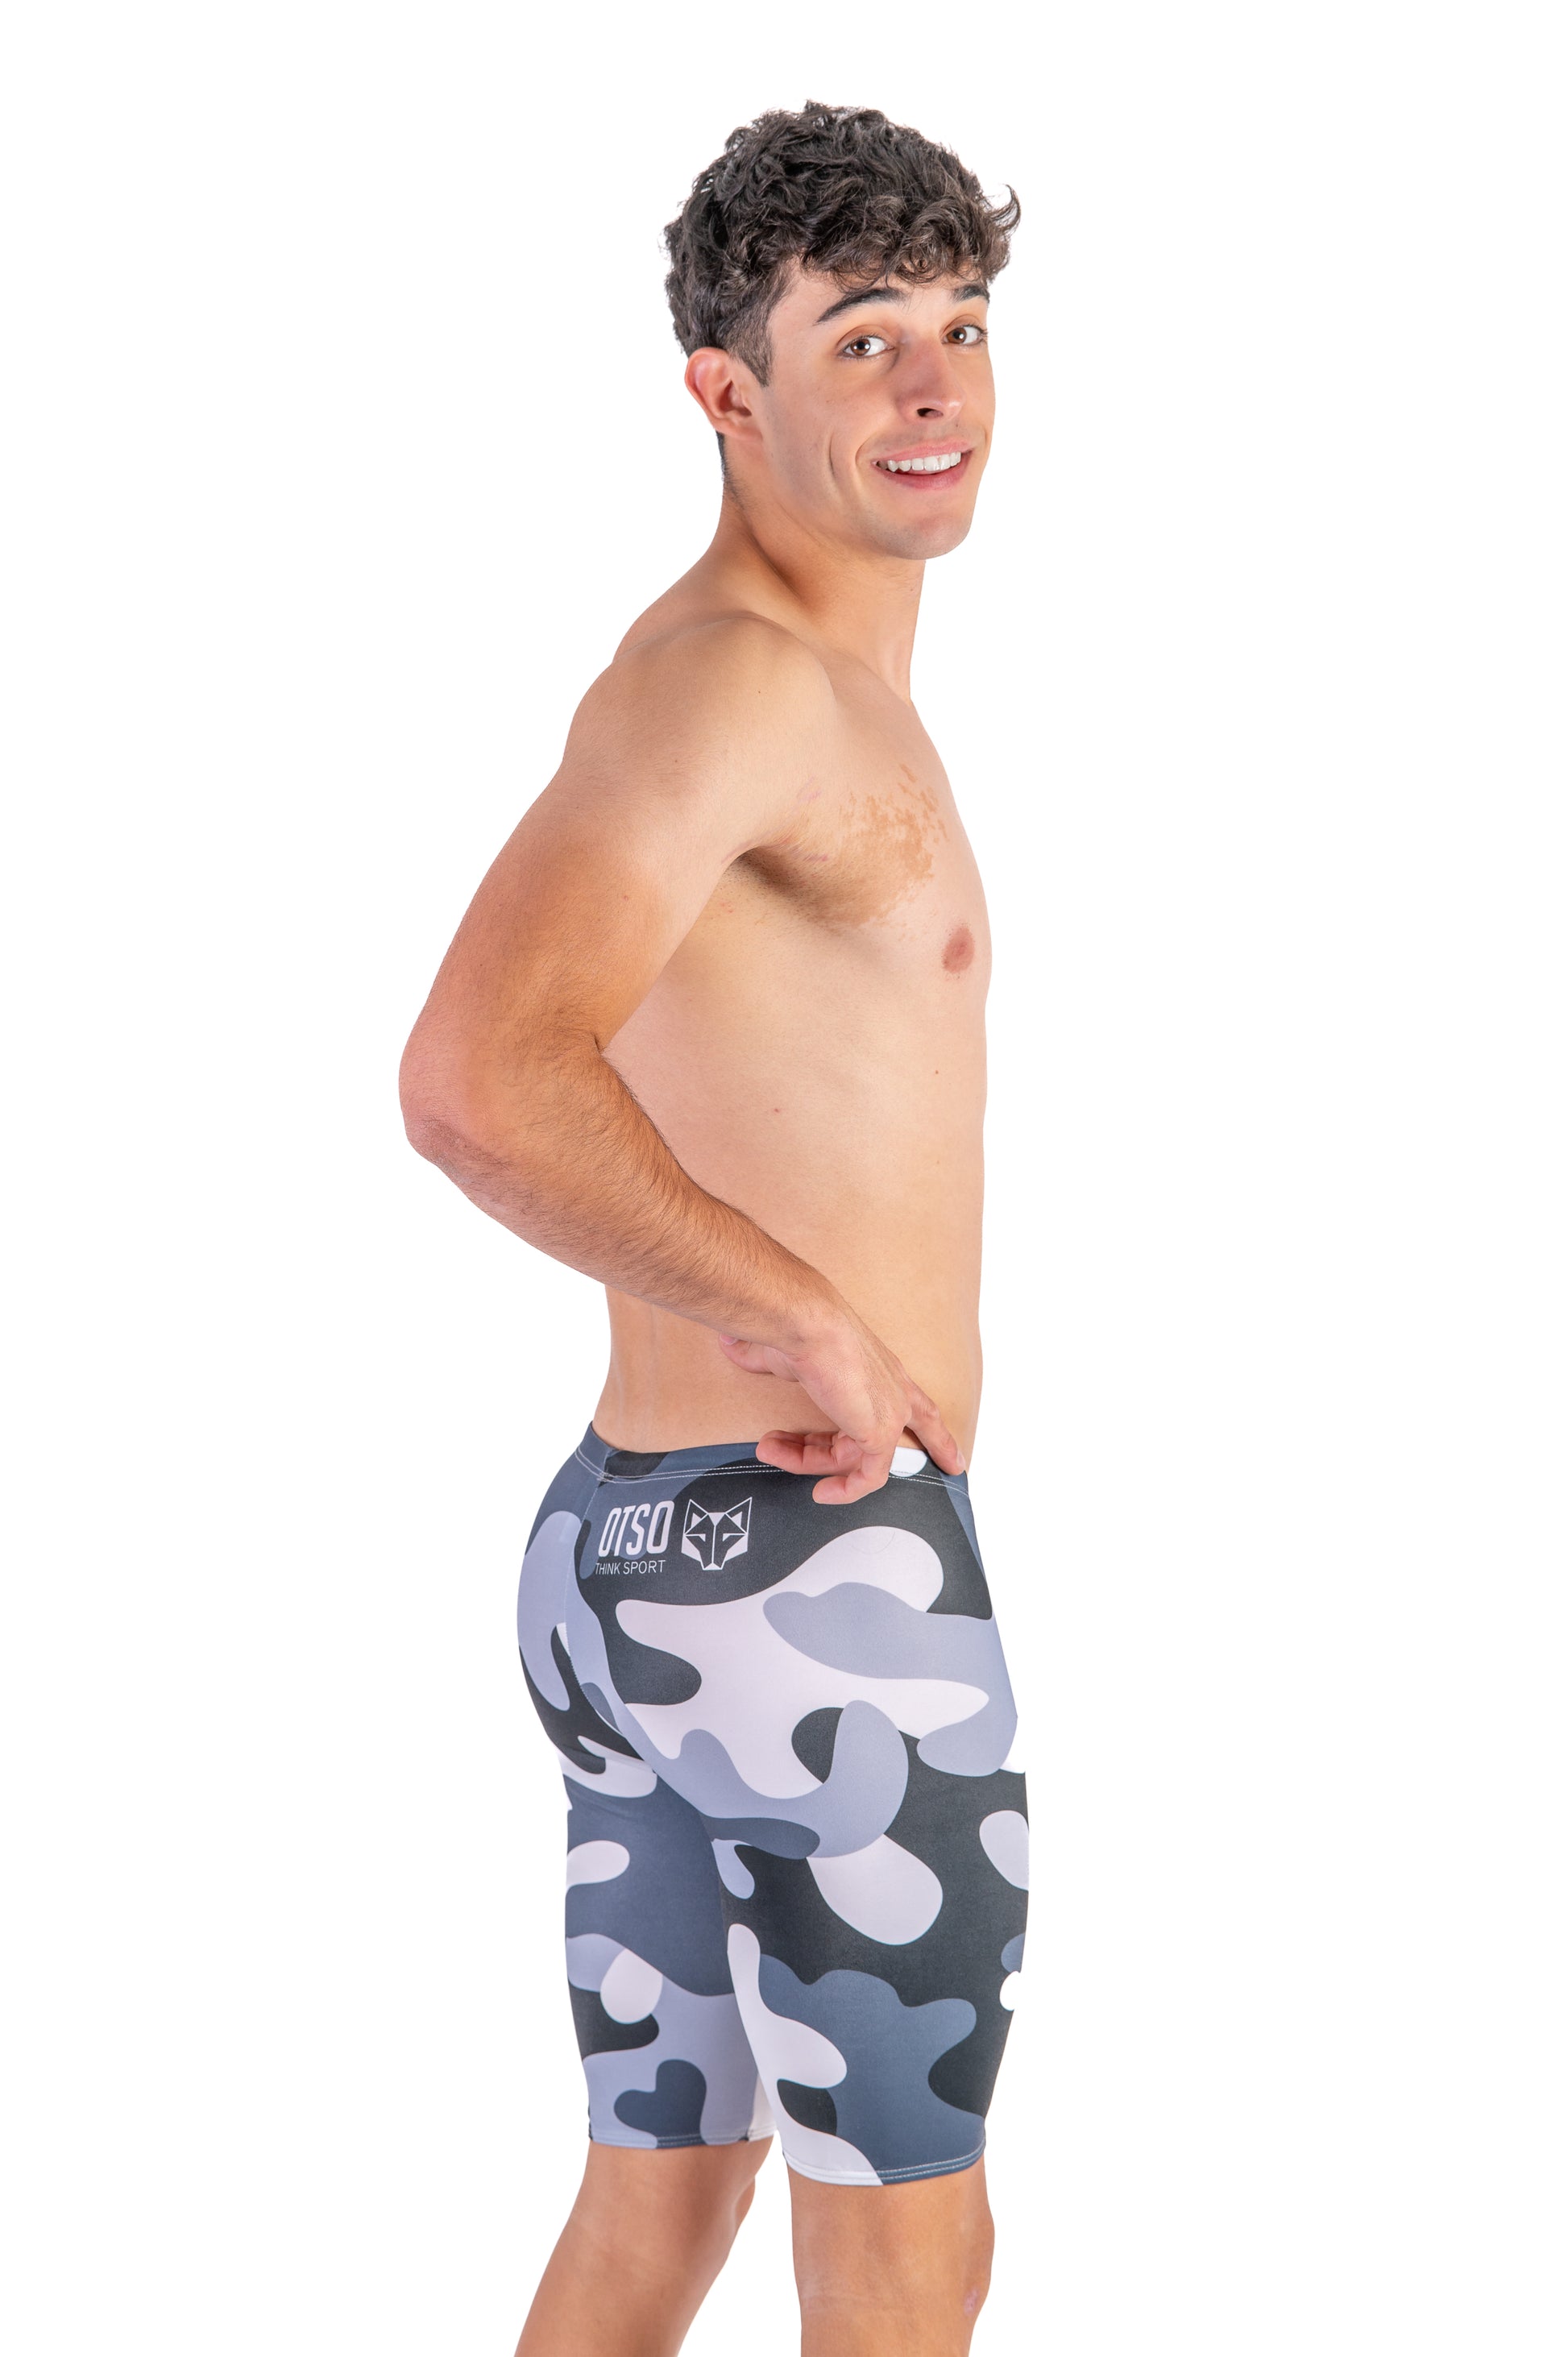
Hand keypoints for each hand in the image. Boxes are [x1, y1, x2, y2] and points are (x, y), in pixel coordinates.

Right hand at [716, 1309, 965, 1503]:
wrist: (807, 1323)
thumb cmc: (800, 1327)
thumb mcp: (788, 1349)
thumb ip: (772, 1360)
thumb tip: (734, 1346)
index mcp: (883, 1370)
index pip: (922, 1410)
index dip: (937, 1436)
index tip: (956, 1462)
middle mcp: (895, 1392)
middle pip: (881, 1443)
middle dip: (832, 1460)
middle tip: (780, 1452)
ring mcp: (891, 1414)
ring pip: (858, 1459)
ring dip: (808, 1460)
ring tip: (770, 1449)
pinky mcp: (881, 1433)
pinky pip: (867, 1476)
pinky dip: (844, 1488)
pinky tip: (820, 1491)